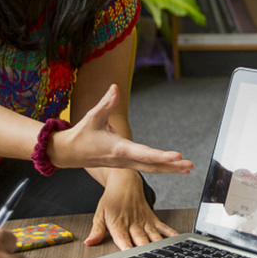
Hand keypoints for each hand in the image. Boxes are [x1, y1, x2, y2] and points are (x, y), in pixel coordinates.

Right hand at [49, 85, 192, 174]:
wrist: (67, 154)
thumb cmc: (81, 135)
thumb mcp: (92, 117)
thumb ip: (106, 102)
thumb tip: (115, 88)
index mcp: (118, 149)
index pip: (144, 154)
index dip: (161, 156)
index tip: (177, 156)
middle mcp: (124, 159)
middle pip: (152, 166)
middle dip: (172, 167)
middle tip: (189, 165)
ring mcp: (125, 164)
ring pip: (151, 169)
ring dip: (169, 169)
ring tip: (188, 169)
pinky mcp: (125, 164)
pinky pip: (146, 168)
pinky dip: (161, 168)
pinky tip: (173, 168)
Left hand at [84, 171, 178, 249]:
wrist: (125, 182)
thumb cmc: (112, 199)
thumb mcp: (99, 214)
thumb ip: (96, 230)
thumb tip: (89, 242)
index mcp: (118, 223)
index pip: (122, 238)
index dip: (126, 248)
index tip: (130, 256)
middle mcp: (133, 223)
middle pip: (140, 239)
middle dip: (145, 251)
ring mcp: (144, 221)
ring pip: (153, 235)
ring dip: (158, 245)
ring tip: (163, 255)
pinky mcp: (152, 218)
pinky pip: (163, 227)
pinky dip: (170, 234)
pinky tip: (176, 240)